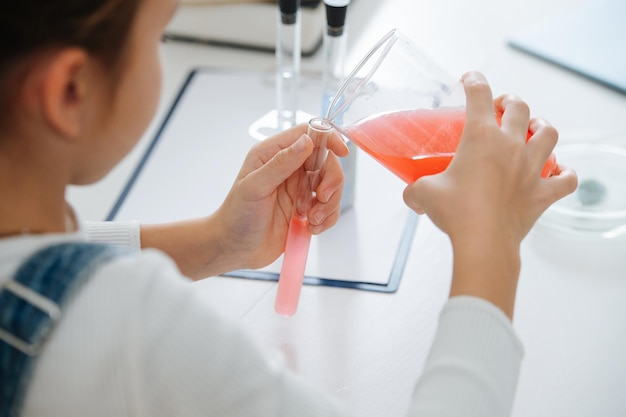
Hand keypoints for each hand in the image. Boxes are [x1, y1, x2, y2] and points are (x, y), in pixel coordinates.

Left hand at [212, 123, 348, 270]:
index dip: (328, 139)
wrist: (234, 248)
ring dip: (329, 204)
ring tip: (313, 220)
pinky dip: (327, 218)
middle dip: (331, 181)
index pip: (308, 134)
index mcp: (273, 154)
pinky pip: (329, 208)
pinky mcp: (306, 209)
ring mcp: (299, 189)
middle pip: (326, 162)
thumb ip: (280, 164)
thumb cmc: (236, 216)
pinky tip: (311, 228)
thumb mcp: (255, 187)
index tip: (341, 152)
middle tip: (321, 198)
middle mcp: (289, 168)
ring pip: (331, 186)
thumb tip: (306, 142)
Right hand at [402, 71, 576, 317]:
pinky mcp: (542, 193)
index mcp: (481, 137)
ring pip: (548, 134)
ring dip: (542, 127)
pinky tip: (559, 173)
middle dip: (510, 101)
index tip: (469, 79)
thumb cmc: (455, 213)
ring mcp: (531, 168)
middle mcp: (510, 145)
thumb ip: (415, 189)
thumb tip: (410, 194)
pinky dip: (564, 174)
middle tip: (502, 106)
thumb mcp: (425, 195)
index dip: (474, 80)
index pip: (479, 94)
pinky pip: (566, 180)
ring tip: (534, 128)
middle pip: (519, 108)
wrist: (483, 242)